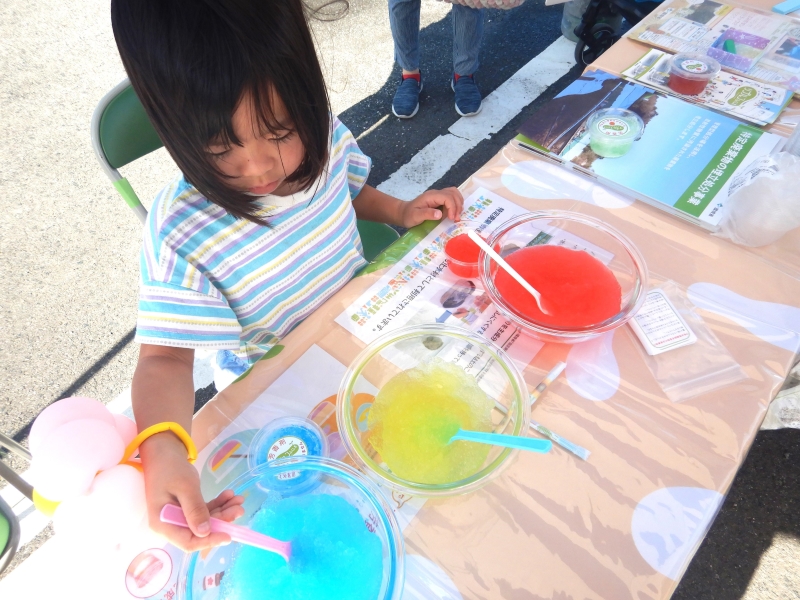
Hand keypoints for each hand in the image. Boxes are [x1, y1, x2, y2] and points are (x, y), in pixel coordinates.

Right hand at [141, 433, 244, 551]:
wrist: (163, 452)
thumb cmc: (170, 468)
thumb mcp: (184, 487)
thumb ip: (194, 509)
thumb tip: (205, 533)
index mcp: (163, 524)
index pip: (188, 542)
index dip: (209, 541)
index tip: (229, 534)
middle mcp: (170, 524)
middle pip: (199, 532)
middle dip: (221, 521)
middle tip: (239, 508)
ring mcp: (178, 516)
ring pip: (205, 521)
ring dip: (223, 511)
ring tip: (238, 500)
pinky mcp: (186, 509)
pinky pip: (204, 511)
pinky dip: (217, 504)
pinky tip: (228, 495)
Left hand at [399, 187, 463, 227]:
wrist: (404, 213)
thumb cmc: (409, 215)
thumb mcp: (415, 216)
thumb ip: (427, 214)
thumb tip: (440, 214)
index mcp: (431, 196)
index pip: (447, 197)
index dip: (452, 207)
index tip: (452, 219)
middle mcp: (436, 193)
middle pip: (453, 193)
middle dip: (457, 206)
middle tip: (456, 219)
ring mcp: (438, 195)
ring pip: (454, 193)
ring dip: (459, 204)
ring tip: (457, 216)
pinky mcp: (440, 199)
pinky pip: (452, 197)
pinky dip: (456, 204)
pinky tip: (454, 213)